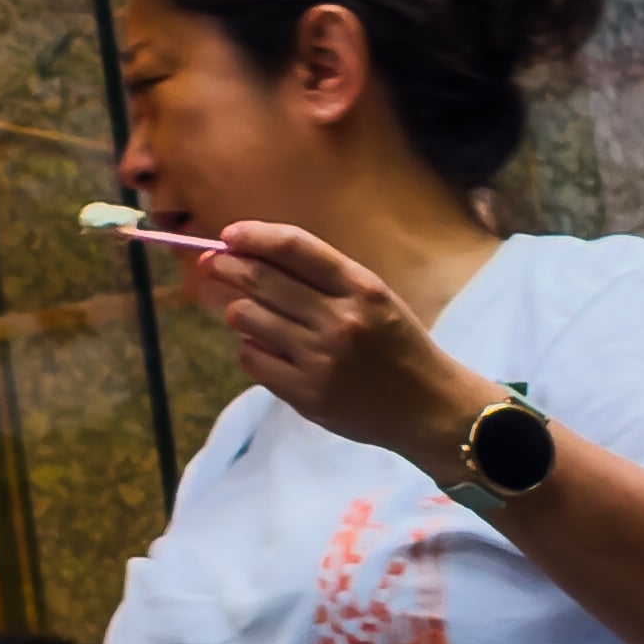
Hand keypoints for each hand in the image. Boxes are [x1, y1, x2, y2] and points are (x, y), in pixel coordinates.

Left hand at [179, 214, 473, 462]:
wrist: (432, 408)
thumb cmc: (398, 346)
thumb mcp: (374, 297)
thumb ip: (322, 278)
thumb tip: (252, 254)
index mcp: (361, 288)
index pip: (294, 246)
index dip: (254, 235)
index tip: (228, 235)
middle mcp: (340, 320)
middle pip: (261, 280)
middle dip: (226, 266)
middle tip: (211, 265)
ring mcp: (321, 359)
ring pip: (247, 318)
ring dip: (238, 312)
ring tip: (248, 315)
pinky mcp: (308, 395)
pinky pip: (251, 360)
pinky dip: (250, 350)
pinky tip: (264, 351)